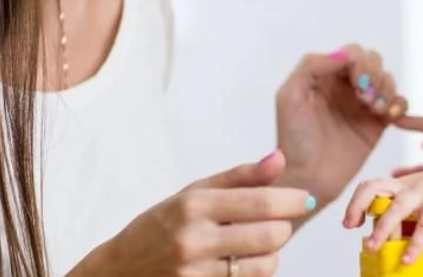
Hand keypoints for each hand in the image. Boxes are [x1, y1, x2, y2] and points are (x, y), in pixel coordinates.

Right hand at [84, 150, 310, 276]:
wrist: (117, 272)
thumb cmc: (161, 226)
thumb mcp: (192, 193)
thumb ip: (240, 177)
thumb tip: (280, 158)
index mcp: (193, 205)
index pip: (260, 202)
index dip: (292, 200)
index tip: (305, 198)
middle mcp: (193, 239)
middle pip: (270, 235)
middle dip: (282, 228)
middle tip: (275, 223)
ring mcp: (195, 273)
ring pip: (265, 264)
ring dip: (271, 254)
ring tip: (256, 244)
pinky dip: (255, 272)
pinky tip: (240, 262)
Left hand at [275, 45, 406, 204]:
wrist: (308, 179)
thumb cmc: (293, 139)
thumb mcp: (290, 95)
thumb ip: (312, 66)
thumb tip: (344, 54)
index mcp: (325, 76)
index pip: (351, 53)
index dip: (359, 62)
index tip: (356, 83)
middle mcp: (345, 87)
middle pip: (373, 61)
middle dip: (374, 74)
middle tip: (365, 98)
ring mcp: (363, 105)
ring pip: (387, 79)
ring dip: (385, 89)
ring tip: (374, 110)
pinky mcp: (378, 124)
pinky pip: (399, 103)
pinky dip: (399, 104)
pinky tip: (388, 116)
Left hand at [342, 161, 422, 266]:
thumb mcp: (420, 191)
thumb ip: (403, 204)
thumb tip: (386, 226)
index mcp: (401, 183)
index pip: (369, 186)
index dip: (356, 202)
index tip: (350, 222)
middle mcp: (407, 186)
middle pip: (374, 189)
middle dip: (357, 207)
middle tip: (350, 228)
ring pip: (395, 208)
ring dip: (381, 229)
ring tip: (371, 247)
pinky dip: (414, 245)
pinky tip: (407, 259)